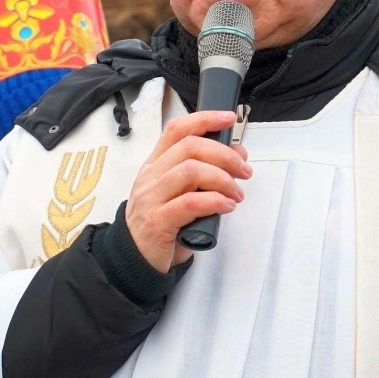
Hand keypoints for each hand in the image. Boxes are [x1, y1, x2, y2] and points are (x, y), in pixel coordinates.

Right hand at [125, 111, 250, 272]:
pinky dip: (214, 201)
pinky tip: (226, 206)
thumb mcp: (183, 193)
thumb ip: (206, 174)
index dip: (204, 119)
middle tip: (243, 170)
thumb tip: (237, 155)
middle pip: (190, 147)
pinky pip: (190, 203)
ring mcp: (152, 198)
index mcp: (155, 164)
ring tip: (236, 193)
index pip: (177, 130)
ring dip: (222, 179)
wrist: (135, 258)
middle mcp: (151, 177)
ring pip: (191, 171)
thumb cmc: (162, 224)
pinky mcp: (158, 221)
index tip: (227, 119)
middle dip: (224, 155)